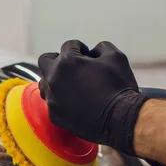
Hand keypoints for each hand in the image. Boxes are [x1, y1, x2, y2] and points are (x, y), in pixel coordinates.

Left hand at [37, 40, 147, 154]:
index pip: (68, 45)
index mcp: (67, 61)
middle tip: (73, 66)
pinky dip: (60, 99)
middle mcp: (54, 78)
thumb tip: (92, 52)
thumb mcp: (116, 57)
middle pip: (45, 60)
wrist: (120, 119)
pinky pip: (51, 102)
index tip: (88, 56)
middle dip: (58, 59)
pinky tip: (74, 101)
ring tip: (71, 84)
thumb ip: (101, 47)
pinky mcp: (54, 115)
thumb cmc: (119, 87)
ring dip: (55, 80)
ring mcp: (52, 98)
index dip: (81, 48)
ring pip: (44, 83)